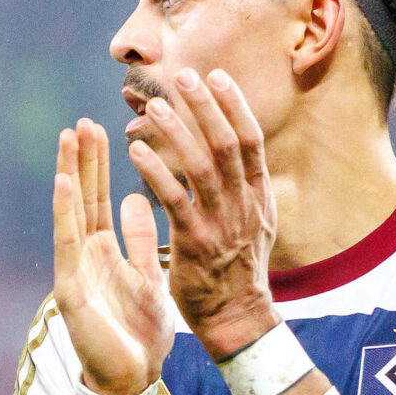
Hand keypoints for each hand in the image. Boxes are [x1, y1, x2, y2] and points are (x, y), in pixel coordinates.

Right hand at [49, 120, 176, 394]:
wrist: (132, 378)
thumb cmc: (139, 333)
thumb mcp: (147, 276)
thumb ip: (141, 238)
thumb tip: (136, 199)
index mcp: (104, 251)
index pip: (98, 199)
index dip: (99, 165)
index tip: (100, 129)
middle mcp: (85, 256)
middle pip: (82, 199)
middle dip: (82, 160)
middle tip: (81, 121)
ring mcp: (75, 271)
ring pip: (70, 215)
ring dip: (69, 175)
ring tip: (68, 139)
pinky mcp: (71, 290)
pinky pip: (68, 246)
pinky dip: (65, 214)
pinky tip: (65, 183)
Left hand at [125, 68, 281, 360]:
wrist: (237, 318)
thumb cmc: (239, 270)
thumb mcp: (256, 224)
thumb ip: (247, 189)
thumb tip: (244, 154)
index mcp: (259, 197)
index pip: (251, 140)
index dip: (235, 105)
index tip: (216, 77)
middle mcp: (245, 205)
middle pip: (228, 144)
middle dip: (206, 107)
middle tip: (184, 76)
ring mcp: (222, 224)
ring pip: (202, 167)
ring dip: (177, 133)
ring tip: (153, 107)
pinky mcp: (196, 243)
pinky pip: (175, 200)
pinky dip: (156, 172)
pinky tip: (136, 152)